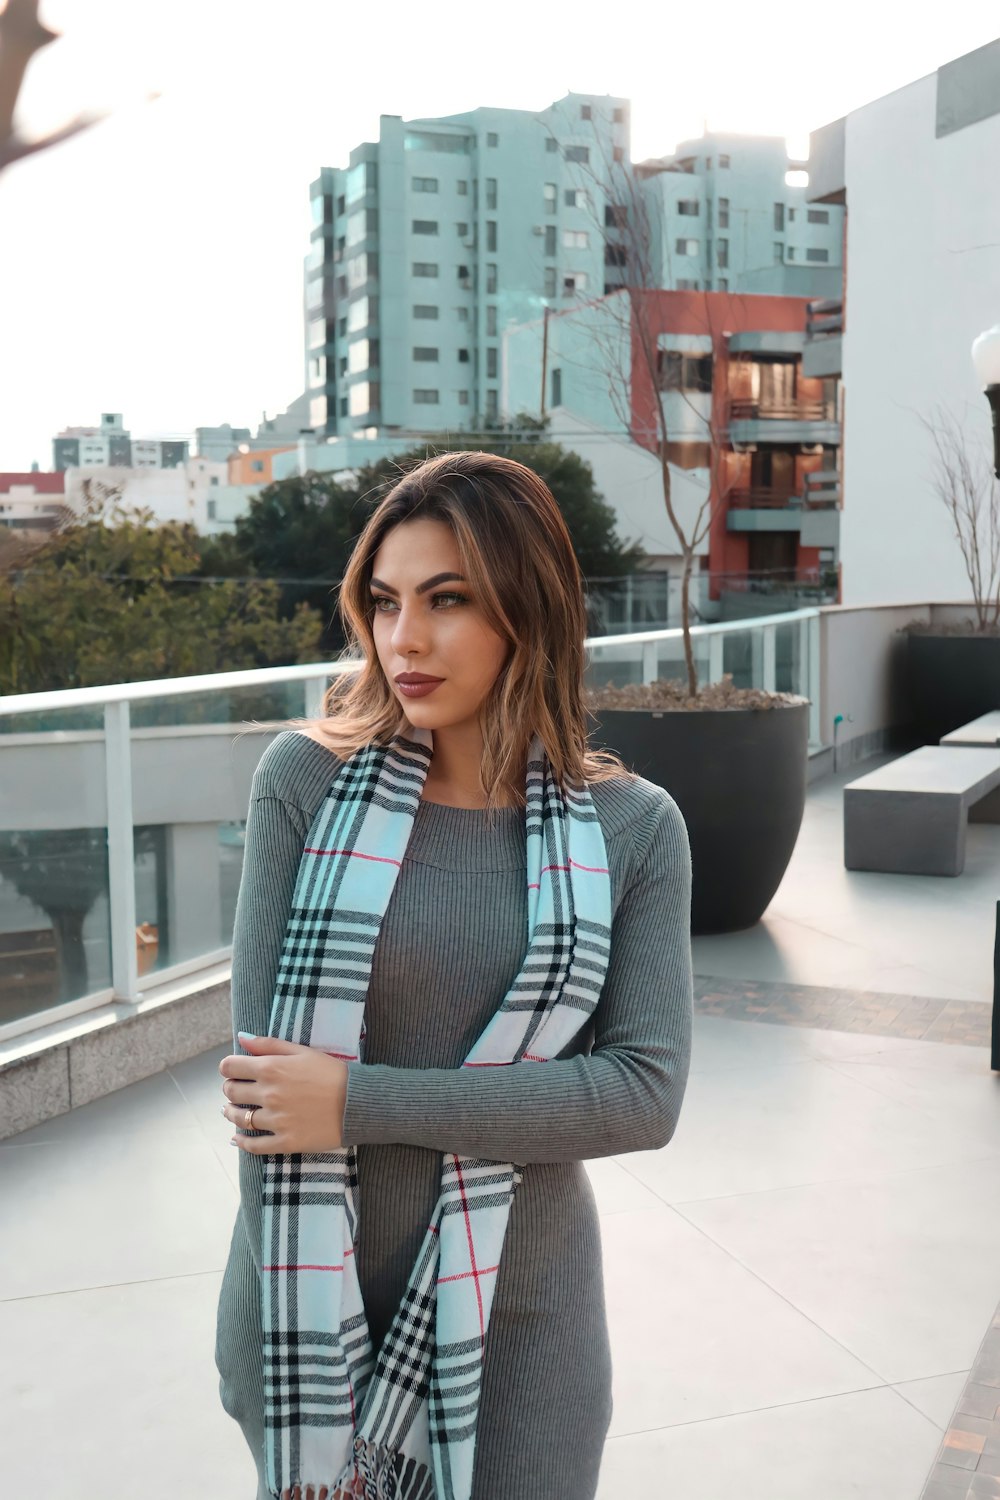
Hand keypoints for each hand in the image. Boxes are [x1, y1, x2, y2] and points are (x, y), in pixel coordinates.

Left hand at [219, 1034, 348, 1154]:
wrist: (358, 1102)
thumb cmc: (332, 1072)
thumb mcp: (302, 1051)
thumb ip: (269, 1044)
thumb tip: (241, 1038)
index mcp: (271, 1068)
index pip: (230, 1067)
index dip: (228, 1068)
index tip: (233, 1071)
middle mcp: (269, 1094)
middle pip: (231, 1092)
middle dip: (230, 1089)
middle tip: (235, 1090)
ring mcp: (276, 1120)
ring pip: (239, 1119)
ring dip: (231, 1114)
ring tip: (231, 1111)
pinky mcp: (285, 1142)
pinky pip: (253, 1146)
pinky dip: (241, 1142)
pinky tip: (237, 1138)